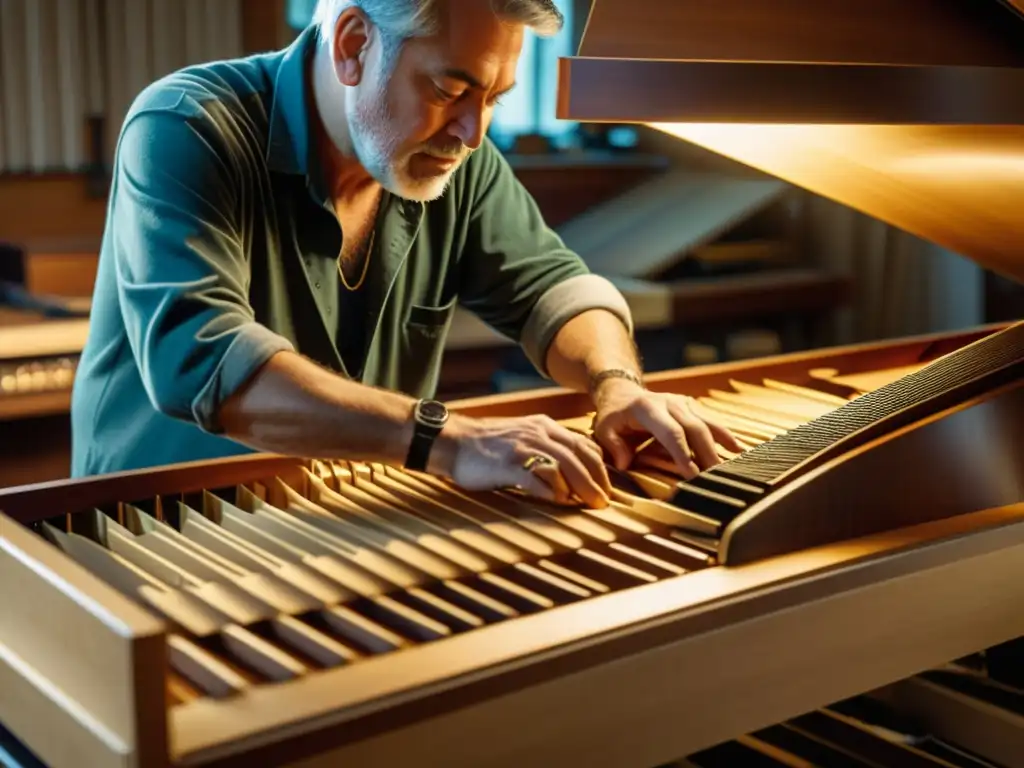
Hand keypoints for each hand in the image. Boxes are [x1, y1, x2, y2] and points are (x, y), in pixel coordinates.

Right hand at [431, 413, 611, 507]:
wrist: (453, 441)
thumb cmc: (486, 445)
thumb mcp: (522, 436)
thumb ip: (545, 448)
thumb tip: (570, 472)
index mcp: (543, 426)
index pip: (583, 443)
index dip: (599, 465)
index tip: (605, 485)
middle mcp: (537, 433)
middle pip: (578, 455)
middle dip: (596, 479)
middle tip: (604, 500)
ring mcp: (523, 447)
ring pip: (564, 465)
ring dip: (581, 487)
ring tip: (590, 504)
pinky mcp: (509, 464)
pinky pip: (539, 478)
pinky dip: (553, 491)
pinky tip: (559, 501)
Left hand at [590, 379, 741, 479]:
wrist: (622, 393)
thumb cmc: (614, 416)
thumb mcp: (604, 429)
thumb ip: (613, 446)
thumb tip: (626, 463)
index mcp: (647, 408)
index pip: (670, 432)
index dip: (682, 453)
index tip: (692, 474)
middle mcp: (669, 402)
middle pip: (694, 428)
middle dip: (706, 453)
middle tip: (715, 478)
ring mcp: (682, 402)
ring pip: (706, 423)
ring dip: (719, 446)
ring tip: (730, 467)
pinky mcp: (692, 407)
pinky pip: (710, 421)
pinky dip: (724, 435)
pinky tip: (738, 449)